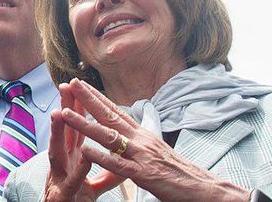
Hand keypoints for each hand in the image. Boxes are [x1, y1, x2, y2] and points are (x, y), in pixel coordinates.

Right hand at [43, 81, 122, 201]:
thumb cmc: (77, 200)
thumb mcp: (95, 185)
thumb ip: (109, 173)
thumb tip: (123, 162)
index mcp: (73, 159)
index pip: (78, 128)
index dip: (81, 109)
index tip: (82, 86)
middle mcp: (65, 163)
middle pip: (66, 132)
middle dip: (65, 109)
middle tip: (65, 86)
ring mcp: (61, 176)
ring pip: (58, 150)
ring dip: (58, 131)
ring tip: (60, 112)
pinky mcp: (64, 193)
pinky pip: (75, 179)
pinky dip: (81, 167)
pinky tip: (85, 154)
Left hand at [60, 80, 248, 201]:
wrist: (205, 188)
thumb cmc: (180, 173)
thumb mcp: (157, 150)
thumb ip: (141, 140)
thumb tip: (130, 128)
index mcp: (143, 135)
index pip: (116, 110)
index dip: (98, 97)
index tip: (82, 83)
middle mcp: (140, 140)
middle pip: (110, 115)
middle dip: (88, 99)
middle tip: (70, 82)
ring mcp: (141, 156)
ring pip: (108, 136)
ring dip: (85, 124)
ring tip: (66, 113)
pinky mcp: (143, 174)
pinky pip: (118, 164)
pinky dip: (101, 157)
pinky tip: (85, 150)